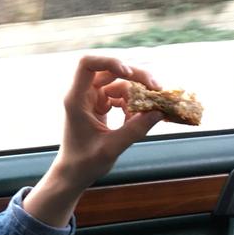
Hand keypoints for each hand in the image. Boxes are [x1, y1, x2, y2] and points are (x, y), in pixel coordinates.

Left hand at [23, 55, 163, 225]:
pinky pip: (121, 95)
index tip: (128, 73)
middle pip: (110, 70)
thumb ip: (134, 130)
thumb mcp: (111, 148)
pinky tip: (138, 118)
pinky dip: (132, 104)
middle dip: (135, 76)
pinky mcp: (101, 104)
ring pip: (119, 82)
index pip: (87, 64)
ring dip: (137, 93)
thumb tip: (159, 112)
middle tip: (157, 88)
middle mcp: (83, 93)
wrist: (74, 173)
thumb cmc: (84, 162)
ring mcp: (92, 97)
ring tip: (150, 111)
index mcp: (76, 98)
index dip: (109, 61)